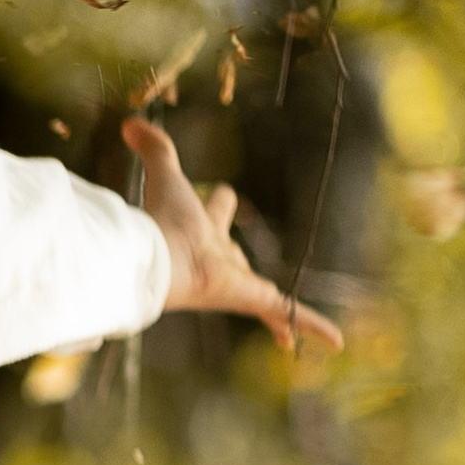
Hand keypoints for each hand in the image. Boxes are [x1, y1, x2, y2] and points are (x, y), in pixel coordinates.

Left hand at [122, 114, 341, 354]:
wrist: (162, 260)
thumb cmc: (162, 221)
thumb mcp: (165, 176)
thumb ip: (153, 149)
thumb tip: (128, 122)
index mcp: (200, 230)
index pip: (216, 211)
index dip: (219, 201)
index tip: (223, 197)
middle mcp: (218, 258)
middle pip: (236, 254)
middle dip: (239, 258)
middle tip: (243, 264)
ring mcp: (235, 281)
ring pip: (261, 294)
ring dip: (274, 308)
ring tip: (287, 324)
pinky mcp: (252, 298)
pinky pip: (288, 312)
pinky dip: (312, 325)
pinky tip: (336, 341)